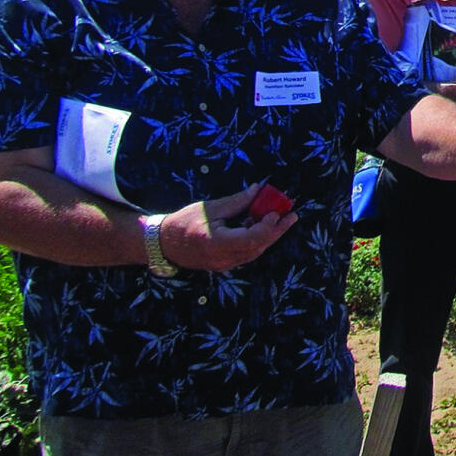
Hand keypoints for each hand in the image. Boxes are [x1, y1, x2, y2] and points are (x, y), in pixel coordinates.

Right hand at [160, 182, 297, 272]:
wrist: (164, 244)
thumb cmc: (184, 222)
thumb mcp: (210, 208)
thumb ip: (237, 202)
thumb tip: (259, 190)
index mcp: (215, 243)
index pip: (251, 239)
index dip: (267, 227)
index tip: (276, 213)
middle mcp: (222, 258)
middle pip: (257, 247)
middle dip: (277, 231)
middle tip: (292, 216)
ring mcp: (224, 265)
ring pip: (255, 252)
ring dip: (269, 235)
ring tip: (280, 218)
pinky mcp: (224, 265)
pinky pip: (247, 253)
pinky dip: (257, 240)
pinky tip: (261, 226)